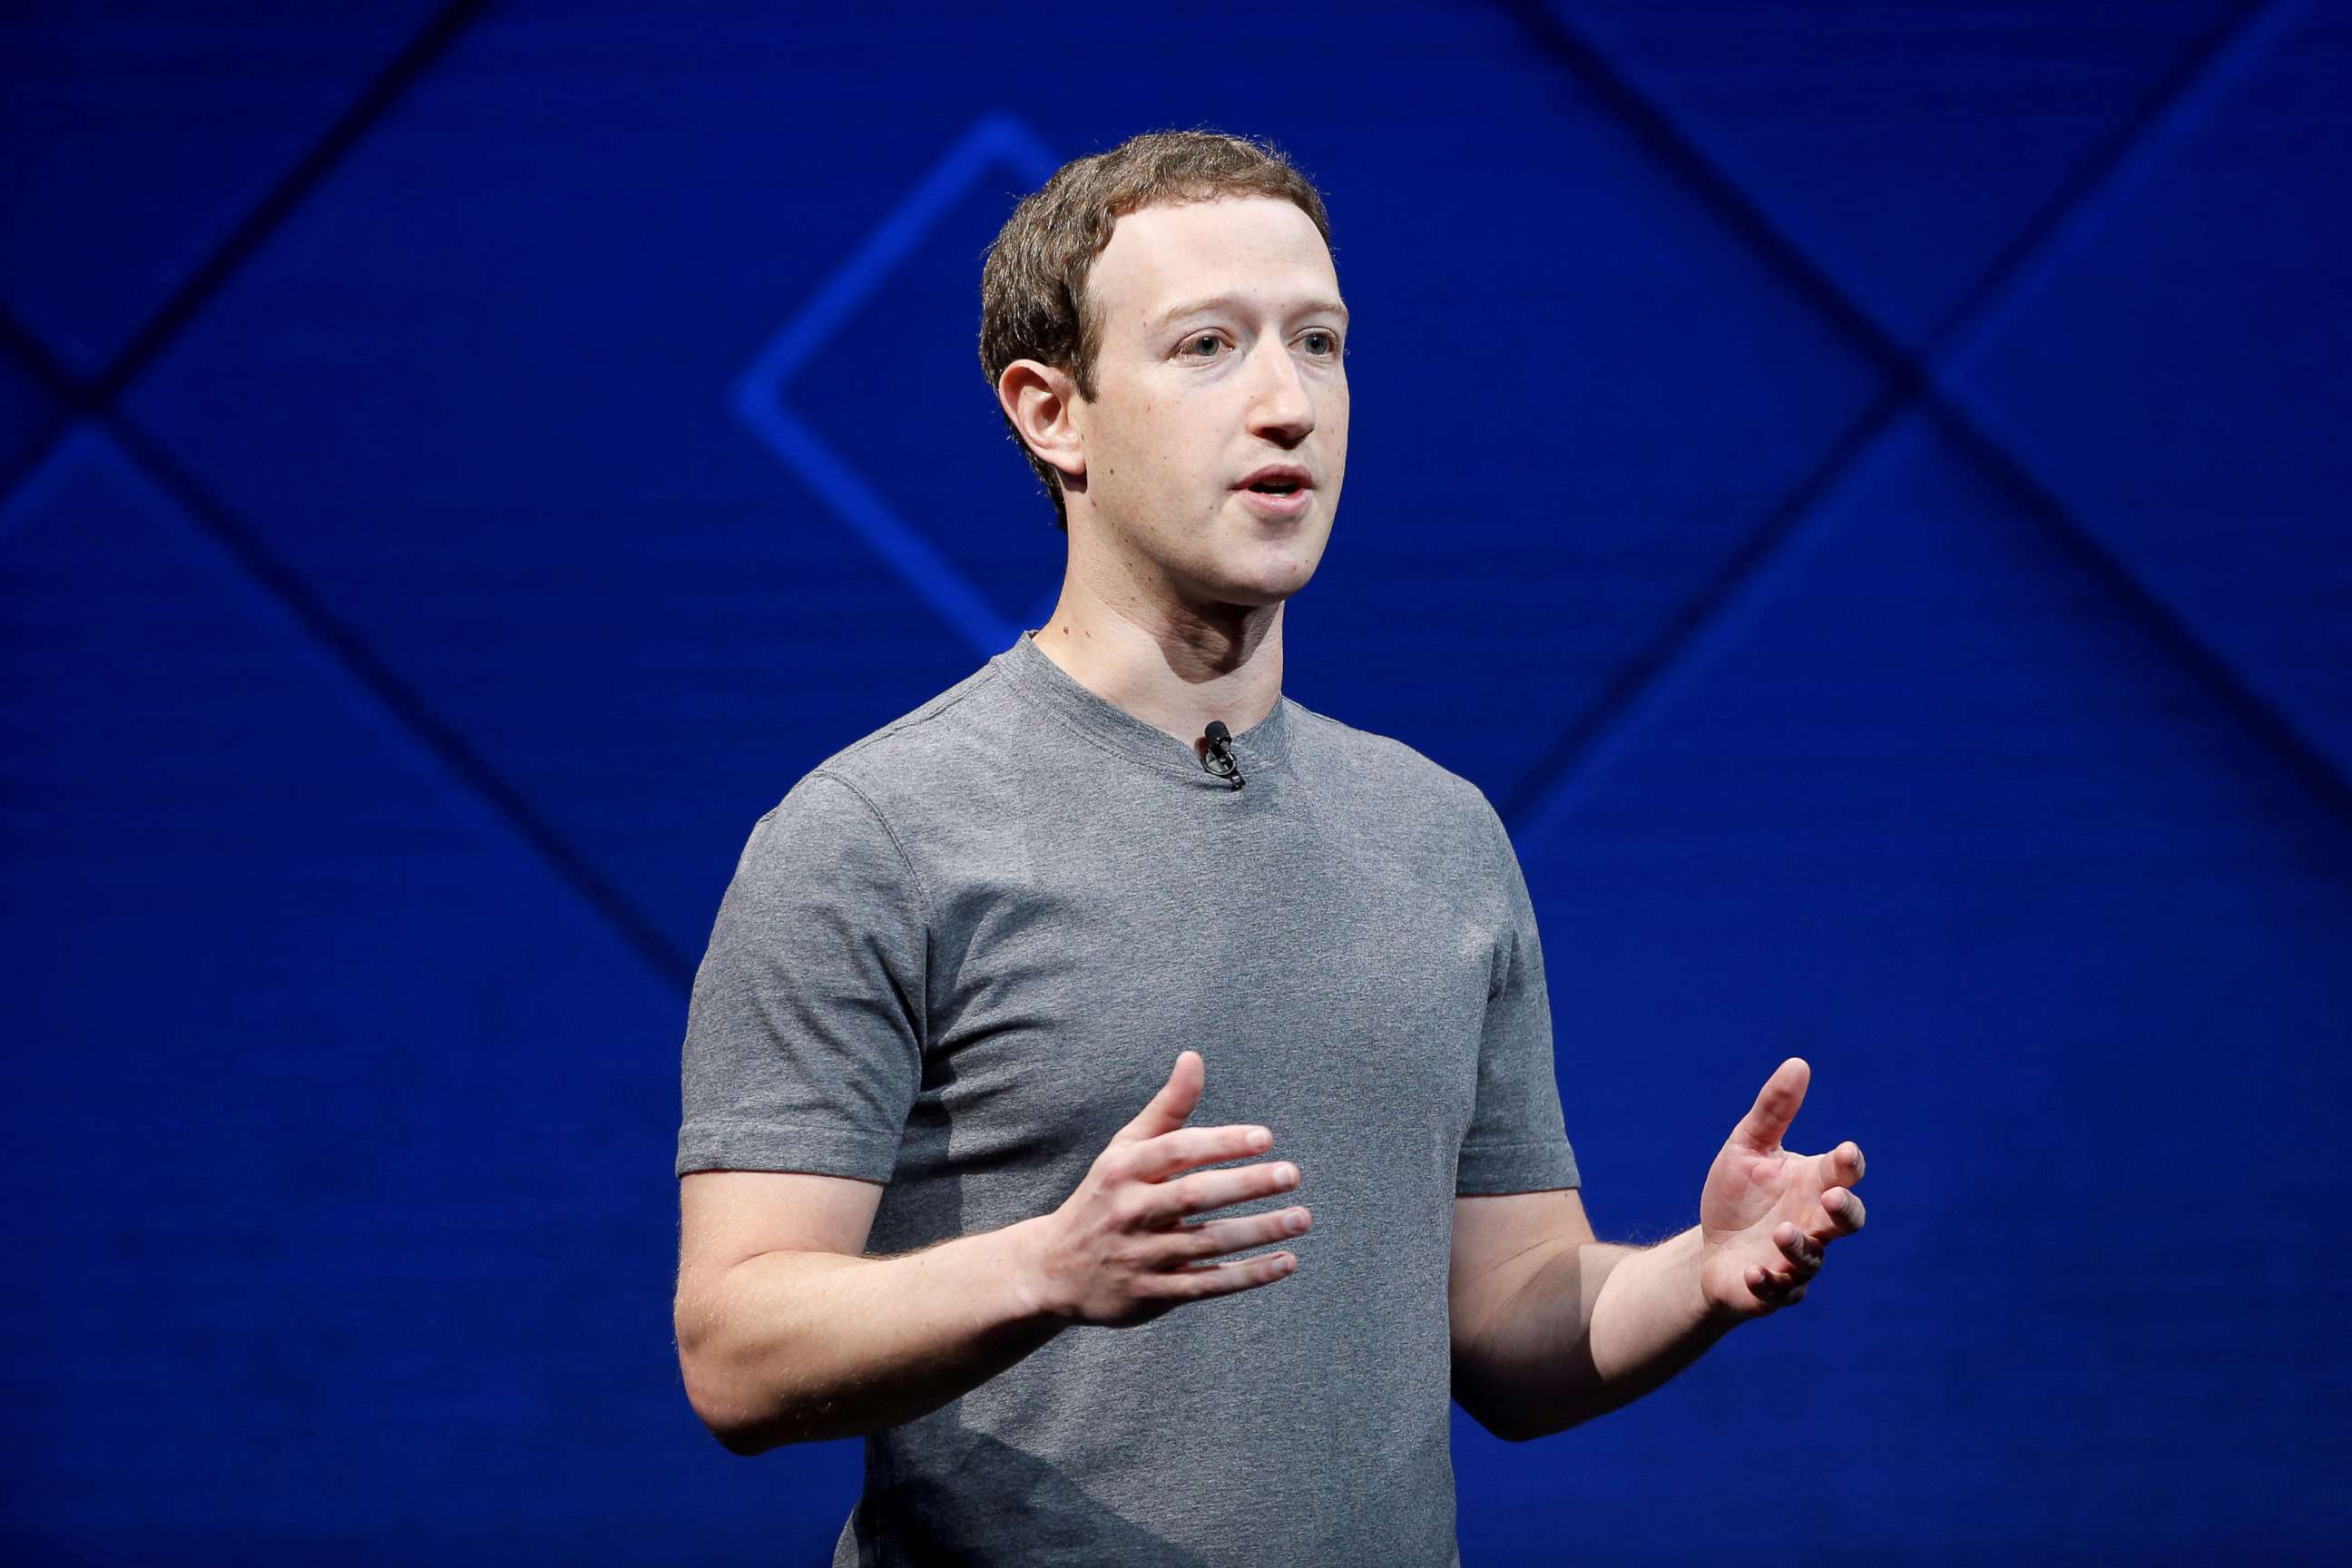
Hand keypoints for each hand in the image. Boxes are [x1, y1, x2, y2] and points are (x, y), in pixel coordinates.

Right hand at [1025, 1050, 1308, 1327]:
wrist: (1055, 1269)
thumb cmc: (1105, 1196)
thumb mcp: (1125, 1150)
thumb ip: (1167, 1109)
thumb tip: (1194, 1057)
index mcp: (1124, 1170)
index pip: (1177, 1151)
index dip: (1221, 1143)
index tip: (1266, 1137)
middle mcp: (1131, 1211)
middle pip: (1194, 1195)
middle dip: (1246, 1184)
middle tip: (1293, 1174)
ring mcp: (1141, 1255)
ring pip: (1207, 1243)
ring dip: (1258, 1231)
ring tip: (1301, 1218)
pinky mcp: (1152, 1294)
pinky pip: (1207, 1285)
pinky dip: (1248, 1276)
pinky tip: (1285, 1262)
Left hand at [1696, 1057, 1867, 1323]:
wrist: (1711, 1249)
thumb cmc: (1738, 1197)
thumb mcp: (1747, 1147)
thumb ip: (1773, 1111)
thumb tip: (1798, 1063)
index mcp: (1812, 1185)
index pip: (1842, 1173)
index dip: (1848, 1165)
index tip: (1845, 1152)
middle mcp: (1814, 1223)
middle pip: (1847, 1220)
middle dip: (1845, 1210)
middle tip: (1834, 1197)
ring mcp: (1797, 1260)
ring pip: (1813, 1258)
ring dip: (1801, 1246)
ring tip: (1782, 1232)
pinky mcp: (1773, 1290)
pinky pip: (1780, 1292)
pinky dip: (1769, 1283)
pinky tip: (1755, 1271)